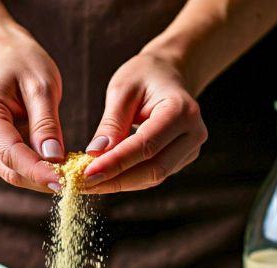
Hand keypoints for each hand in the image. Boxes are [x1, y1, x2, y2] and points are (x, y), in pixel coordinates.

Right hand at [0, 28, 63, 192]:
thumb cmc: (25, 65)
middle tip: (75, 182)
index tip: (64, 182)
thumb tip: (53, 159)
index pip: (10, 152)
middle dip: (42, 178)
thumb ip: (46, 123)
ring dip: (40, 178)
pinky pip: (14, 167)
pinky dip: (36, 171)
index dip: (37, 171)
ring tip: (70, 175)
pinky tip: (57, 168)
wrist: (7, 59)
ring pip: (11, 173)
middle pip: (9, 168)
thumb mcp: (43, 87)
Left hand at [83, 53, 206, 192]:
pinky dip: (128, 179)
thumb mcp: (122, 90)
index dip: (116, 163)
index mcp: (181, 111)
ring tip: (90, 183)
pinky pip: (153, 175)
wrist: (168, 73)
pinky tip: (105, 177)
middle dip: (116, 180)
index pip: (146, 146)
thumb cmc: (144, 75)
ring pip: (153, 177)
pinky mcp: (182, 159)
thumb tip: (95, 154)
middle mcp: (193, 133)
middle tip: (84, 184)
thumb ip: (111, 123)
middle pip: (153, 169)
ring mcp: (190, 149)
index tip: (87, 174)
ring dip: (120, 183)